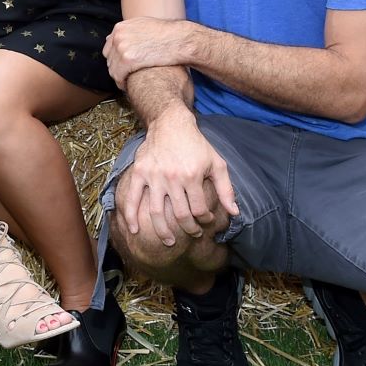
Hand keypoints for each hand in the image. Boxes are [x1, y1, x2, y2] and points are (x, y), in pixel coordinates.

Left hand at [105, 16, 195, 87]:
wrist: (180, 39)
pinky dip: (122, 83)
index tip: (122, 67)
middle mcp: (118, 36)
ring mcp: (121, 47)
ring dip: (120, 77)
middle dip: (117, 69)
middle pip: (109, 59)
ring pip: (112, 69)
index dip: (115, 60)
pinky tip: (129, 86)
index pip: (108, 48)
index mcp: (120, 28)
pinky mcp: (128, 60)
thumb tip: (121, 37)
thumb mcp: (144, 25)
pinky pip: (118, 76)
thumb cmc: (167, 33)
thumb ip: (130, 31)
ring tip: (128, 82)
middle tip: (126, 77)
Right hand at [108, 115, 236, 250]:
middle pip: (180, 214)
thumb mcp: (217, 163)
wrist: (171, 124)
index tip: (207, 220)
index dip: (205, 220)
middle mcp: (172, 178)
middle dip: (189, 229)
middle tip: (193, 234)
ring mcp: (153, 176)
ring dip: (163, 231)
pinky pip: (132, 198)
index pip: (199, 209)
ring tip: (169, 242)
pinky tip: (133, 230)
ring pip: (156, 212)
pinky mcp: (139, 173)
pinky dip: (131, 216)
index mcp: (192, 176)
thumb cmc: (196, 145)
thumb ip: (226, 189)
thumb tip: (234, 213)